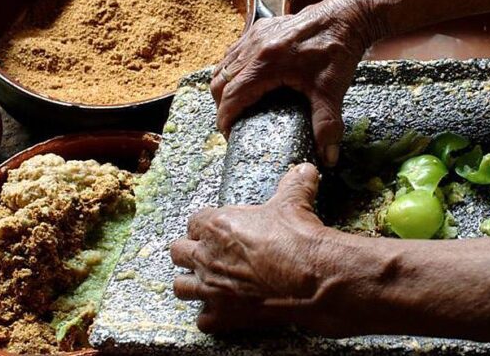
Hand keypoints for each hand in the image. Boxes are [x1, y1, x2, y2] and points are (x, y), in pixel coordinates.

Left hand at [170, 163, 329, 332]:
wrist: (311, 277)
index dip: (204, 225)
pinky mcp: (223, 315)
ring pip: (180, 287)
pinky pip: (202, 320)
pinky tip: (225, 309)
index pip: (193, 221)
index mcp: (217, 226)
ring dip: (191, 283)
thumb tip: (305, 169)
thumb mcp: (294, 203)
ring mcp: (212, 288)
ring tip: (207, 281)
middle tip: (209, 253)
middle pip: (178, 252)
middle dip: (190, 252)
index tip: (215, 228)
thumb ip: (294, 184)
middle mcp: (207, 256)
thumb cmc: (296, 238)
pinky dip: (211, 315)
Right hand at [211, 0, 381, 166]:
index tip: (230, 135)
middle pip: (220, 80)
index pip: (231, 95)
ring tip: (237, 106)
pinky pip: (234, 52)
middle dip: (221, 106)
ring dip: (224, 87)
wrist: (348, 15)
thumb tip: (327, 158)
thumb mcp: (332, 90)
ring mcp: (255, 34)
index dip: (225, 118)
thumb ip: (327, 125)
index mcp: (267, 62)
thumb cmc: (338, 49)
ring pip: (224, 64)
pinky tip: (248, 82)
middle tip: (234, 124)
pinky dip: (233, 70)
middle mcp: (255, 45)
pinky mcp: (261, 28)